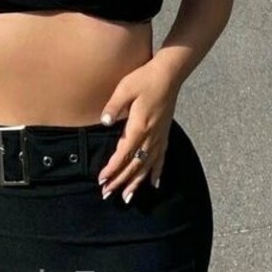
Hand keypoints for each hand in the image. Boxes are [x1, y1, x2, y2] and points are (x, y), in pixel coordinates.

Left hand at [97, 57, 180, 202]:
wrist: (169, 74)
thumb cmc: (145, 78)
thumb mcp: (125, 88)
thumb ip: (114, 106)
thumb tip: (103, 122)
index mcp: (139, 126)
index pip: (123, 154)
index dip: (112, 169)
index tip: (101, 180)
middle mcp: (150, 136)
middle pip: (134, 165)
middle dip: (120, 181)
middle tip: (108, 194)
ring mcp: (159, 137)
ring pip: (147, 166)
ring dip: (136, 182)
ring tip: (127, 198)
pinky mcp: (164, 134)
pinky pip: (161, 159)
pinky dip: (157, 173)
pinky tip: (154, 184)